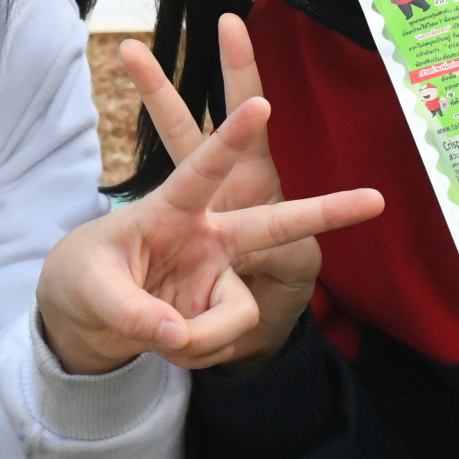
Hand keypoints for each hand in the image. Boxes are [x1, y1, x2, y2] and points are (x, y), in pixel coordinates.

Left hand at [36, 18, 383, 374]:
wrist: (94, 320)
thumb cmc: (88, 281)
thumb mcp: (92, 293)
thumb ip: (131, 310)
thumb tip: (176, 334)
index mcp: (170, 206)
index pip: (199, 167)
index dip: (229, 137)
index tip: (261, 106)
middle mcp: (211, 233)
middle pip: (268, 216)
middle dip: (320, 206)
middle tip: (370, 194)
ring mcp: (225, 272)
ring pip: (238, 309)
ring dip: (203, 336)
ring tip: (164, 344)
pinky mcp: (229, 307)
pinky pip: (227, 338)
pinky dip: (195, 353)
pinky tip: (171, 348)